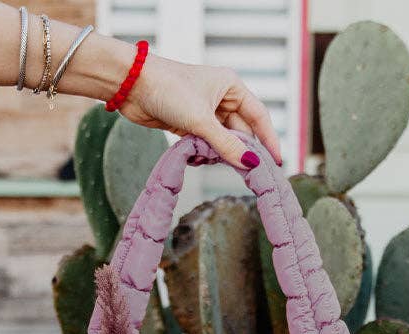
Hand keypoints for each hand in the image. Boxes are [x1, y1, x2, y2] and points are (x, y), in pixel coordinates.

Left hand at [118, 54, 282, 168]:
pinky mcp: (189, 124)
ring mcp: (205, 112)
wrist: (132, 85)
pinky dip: (203, 154)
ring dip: (217, 154)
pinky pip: (206, 145)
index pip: (259, 117)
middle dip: (237, 151)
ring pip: (222, 141)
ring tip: (206, 157)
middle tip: (242, 173)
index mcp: (231, 87)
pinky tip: (195, 157)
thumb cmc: (169, 90)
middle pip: (240, 132)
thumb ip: (226, 145)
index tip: (276, 162)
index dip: (269, 140)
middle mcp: (221, 98)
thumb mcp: (201, 120)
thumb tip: (250, 164)